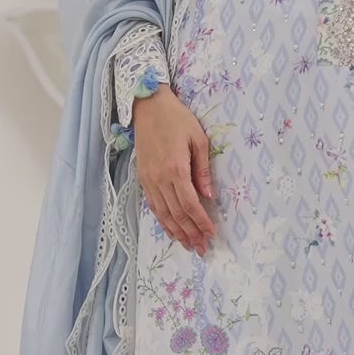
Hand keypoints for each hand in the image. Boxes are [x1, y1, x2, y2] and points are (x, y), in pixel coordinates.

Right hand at [132, 87, 216, 255]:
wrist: (148, 107)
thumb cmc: (177, 119)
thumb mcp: (198, 139)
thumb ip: (202, 169)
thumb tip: (208, 195)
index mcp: (175, 169)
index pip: (190, 203)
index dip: (200, 221)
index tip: (211, 233)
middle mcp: (159, 178)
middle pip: (176, 214)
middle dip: (190, 232)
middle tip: (201, 247)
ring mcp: (148, 180)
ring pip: (163, 213)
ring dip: (176, 232)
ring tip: (188, 245)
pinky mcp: (143, 178)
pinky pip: (153, 205)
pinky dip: (162, 221)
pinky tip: (171, 230)